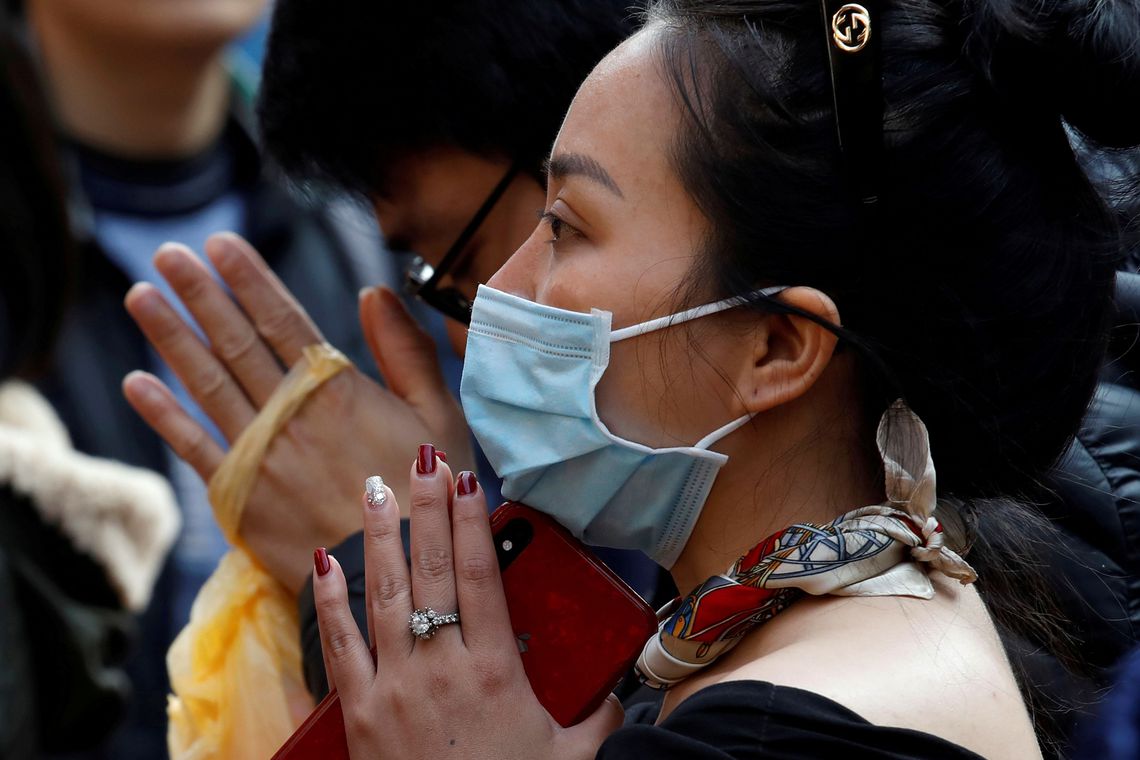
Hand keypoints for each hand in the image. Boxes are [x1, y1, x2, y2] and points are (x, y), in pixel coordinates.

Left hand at [122, 232, 472, 593]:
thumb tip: (375, 291)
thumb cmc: (428, 496)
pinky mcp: (240, 497)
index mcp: (339, 390)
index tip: (219, 244)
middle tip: (168, 254)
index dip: (249, 279)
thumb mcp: (440, 416)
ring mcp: (259, 455)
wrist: (397, 577)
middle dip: (200, 294)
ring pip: (207, 384)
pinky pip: (194, 448)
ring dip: (172, 338)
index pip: (283, 320)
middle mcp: (290, 414)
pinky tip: (137, 382)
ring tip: (141, 296)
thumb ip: (407, 351)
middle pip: (237, 342)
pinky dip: (163, 415)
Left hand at [312, 451, 622, 759]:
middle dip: (429, 508)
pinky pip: (341, 646)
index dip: (475, 523)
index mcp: (494, 670)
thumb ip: (597, 716)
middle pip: (433, 570)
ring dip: (381, 537)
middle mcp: (441, 667)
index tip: (469, 481)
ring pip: (384, 594)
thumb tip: (617, 690)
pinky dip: (331, 602)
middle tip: (426, 459)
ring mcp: (395, 687)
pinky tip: (324, 565)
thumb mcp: (572, 757)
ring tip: (378, 488)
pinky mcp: (360, 713)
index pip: (482, 576)